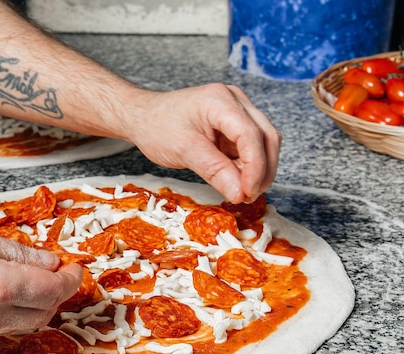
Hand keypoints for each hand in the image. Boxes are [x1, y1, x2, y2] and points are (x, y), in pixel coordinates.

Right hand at [0, 216, 82, 340]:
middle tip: (59, 271)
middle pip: (44, 313)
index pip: (52, 290)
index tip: (75, 268)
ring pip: (26, 324)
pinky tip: (12, 291)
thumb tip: (47, 260)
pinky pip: (3, 327)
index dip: (70, 280)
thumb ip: (18, 252)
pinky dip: (17, 312)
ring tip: (37, 279)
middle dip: (58, 293)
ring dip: (40, 304)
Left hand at [126, 83, 280, 202]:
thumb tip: (240, 194)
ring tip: (242, 193)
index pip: (251, 135)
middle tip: (248, 197)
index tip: (248, 193)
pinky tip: (236, 182)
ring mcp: (237, 112)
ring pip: (263, 143)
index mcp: (220, 101)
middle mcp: (234, 101)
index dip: (255, 167)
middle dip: (263, 170)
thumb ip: (214, 171)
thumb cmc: (157, 127)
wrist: (142, 118)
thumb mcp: (183, 150)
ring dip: (258, 170)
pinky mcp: (234, 126)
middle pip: (266, 137)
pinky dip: (247, 167)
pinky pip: (250, 148)